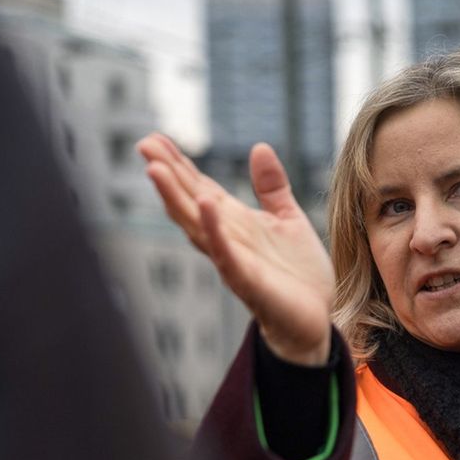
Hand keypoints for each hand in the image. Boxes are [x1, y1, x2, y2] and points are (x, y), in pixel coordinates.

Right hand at [138, 133, 333, 364]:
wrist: (317, 320)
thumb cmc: (298, 275)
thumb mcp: (288, 219)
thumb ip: (271, 187)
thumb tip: (259, 147)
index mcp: (235, 223)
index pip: (199, 189)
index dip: (178, 165)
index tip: (154, 139)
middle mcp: (226, 240)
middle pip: (189, 203)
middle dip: (167, 176)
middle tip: (143, 145)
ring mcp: (233, 261)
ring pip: (197, 227)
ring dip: (176, 199)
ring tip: (155, 170)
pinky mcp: (249, 282)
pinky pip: (226, 255)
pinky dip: (215, 231)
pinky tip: (206, 205)